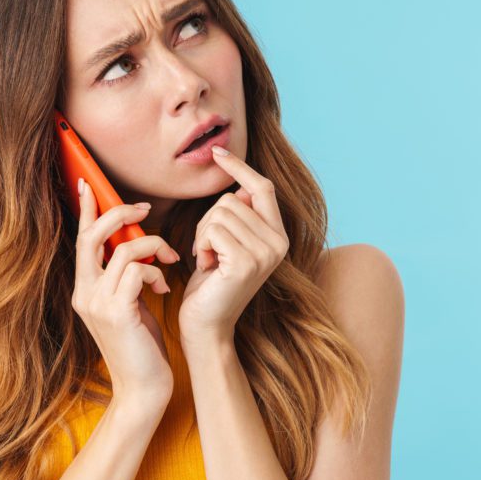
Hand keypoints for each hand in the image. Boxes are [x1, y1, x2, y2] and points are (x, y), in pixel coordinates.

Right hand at [71, 179, 181, 405]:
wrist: (144, 390)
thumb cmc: (143, 348)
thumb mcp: (131, 305)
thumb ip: (128, 277)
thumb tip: (140, 245)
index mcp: (85, 289)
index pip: (81, 239)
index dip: (86, 209)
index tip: (89, 183)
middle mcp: (84, 293)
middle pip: (92, 235)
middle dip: (119, 213)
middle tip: (144, 208)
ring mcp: (96, 302)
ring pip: (122, 249)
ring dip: (152, 246)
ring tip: (170, 260)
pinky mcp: (116, 312)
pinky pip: (136, 270)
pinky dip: (155, 271)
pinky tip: (164, 289)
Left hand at [178, 146, 289, 348]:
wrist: (206, 326)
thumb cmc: (211, 284)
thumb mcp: (227, 244)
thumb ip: (238, 217)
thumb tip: (239, 184)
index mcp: (278, 235)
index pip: (262, 187)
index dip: (239, 167)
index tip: (217, 154)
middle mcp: (278, 243)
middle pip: (232, 199)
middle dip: (208, 220)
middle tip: (208, 250)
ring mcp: (265, 253)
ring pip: (220, 213)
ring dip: (203, 235)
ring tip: (208, 260)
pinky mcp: (246, 263)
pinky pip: (213, 230)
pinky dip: (202, 245)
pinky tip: (206, 267)